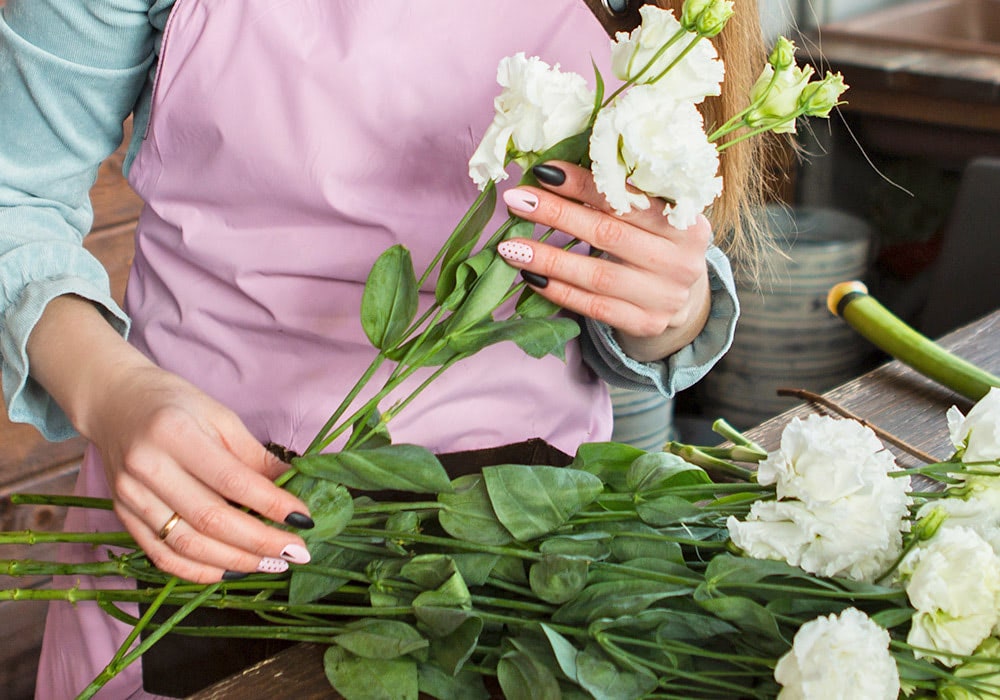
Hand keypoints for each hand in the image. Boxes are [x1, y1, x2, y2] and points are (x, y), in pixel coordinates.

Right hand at [27, 296, 312, 582]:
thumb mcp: (222, 418)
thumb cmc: (176, 405)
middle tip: (297, 552)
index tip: (304, 520)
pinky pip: (163, 556)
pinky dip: (199, 570)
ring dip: (236, 561)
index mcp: (175, 433)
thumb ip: (255, 458)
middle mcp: (148, 467)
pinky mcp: (122, 516)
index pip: (232, 480)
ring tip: (272, 564)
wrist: (116, 403)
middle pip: (210, 519)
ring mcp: (130, 496)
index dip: (272, 504)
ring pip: (187, 545)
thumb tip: (295, 490)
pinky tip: (232, 571)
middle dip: (260, 541)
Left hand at [496, 161, 711, 362]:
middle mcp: (680, 262)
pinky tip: (531, 277)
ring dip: (548, 259)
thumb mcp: (655, 216)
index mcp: (686, 223)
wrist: (683, 296)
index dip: (583, 184)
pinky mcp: (645, 323)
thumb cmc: (658, 243)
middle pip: (608, 234)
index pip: (627, 200)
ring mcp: (664, 298)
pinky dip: (559, 291)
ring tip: (511, 246)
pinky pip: (594, 307)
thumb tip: (555, 171)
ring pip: (597, 276)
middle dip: (557, 215)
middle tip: (517, 200)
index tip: (543, 171)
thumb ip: (621, 196)